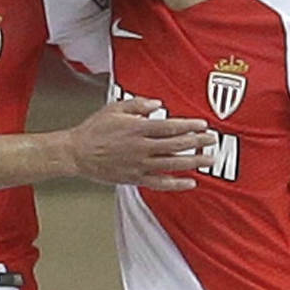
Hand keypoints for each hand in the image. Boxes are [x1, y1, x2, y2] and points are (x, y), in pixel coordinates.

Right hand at [68, 98, 213, 190]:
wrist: (77, 153)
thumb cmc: (94, 130)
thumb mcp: (115, 108)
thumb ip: (138, 105)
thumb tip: (157, 104)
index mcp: (138, 128)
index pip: (170, 127)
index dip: (189, 126)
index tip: (203, 125)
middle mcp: (142, 147)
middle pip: (176, 145)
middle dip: (197, 142)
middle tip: (212, 140)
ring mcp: (140, 165)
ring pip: (173, 164)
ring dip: (194, 162)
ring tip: (209, 160)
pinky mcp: (135, 178)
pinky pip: (160, 183)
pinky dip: (177, 184)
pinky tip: (190, 183)